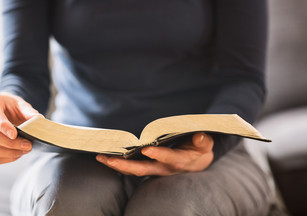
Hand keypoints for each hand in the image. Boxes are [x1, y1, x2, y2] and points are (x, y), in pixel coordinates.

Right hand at [0, 92, 41, 163]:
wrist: (6, 110)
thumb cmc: (12, 106)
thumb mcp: (22, 104)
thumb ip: (29, 112)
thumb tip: (39, 120)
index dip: (3, 125)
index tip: (15, 134)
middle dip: (9, 143)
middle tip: (28, 144)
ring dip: (10, 152)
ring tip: (26, 148)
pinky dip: (10, 157)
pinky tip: (20, 152)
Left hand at [96, 132, 213, 175]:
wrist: (196, 163)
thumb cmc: (199, 150)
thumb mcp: (205, 146)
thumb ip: (203, 141)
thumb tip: (199, 136)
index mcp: (179, 161)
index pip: (169, 159)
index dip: (159, 155)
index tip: (146, 149)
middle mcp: (164, 169)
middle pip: (143, 170)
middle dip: (126, 166)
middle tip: (109, 159)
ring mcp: (154, 170)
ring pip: (134, 171)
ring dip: (117, 166)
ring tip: (101, 157)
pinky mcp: (148, 168)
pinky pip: (131, 169)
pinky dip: (119, 165)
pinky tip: (106, 158)